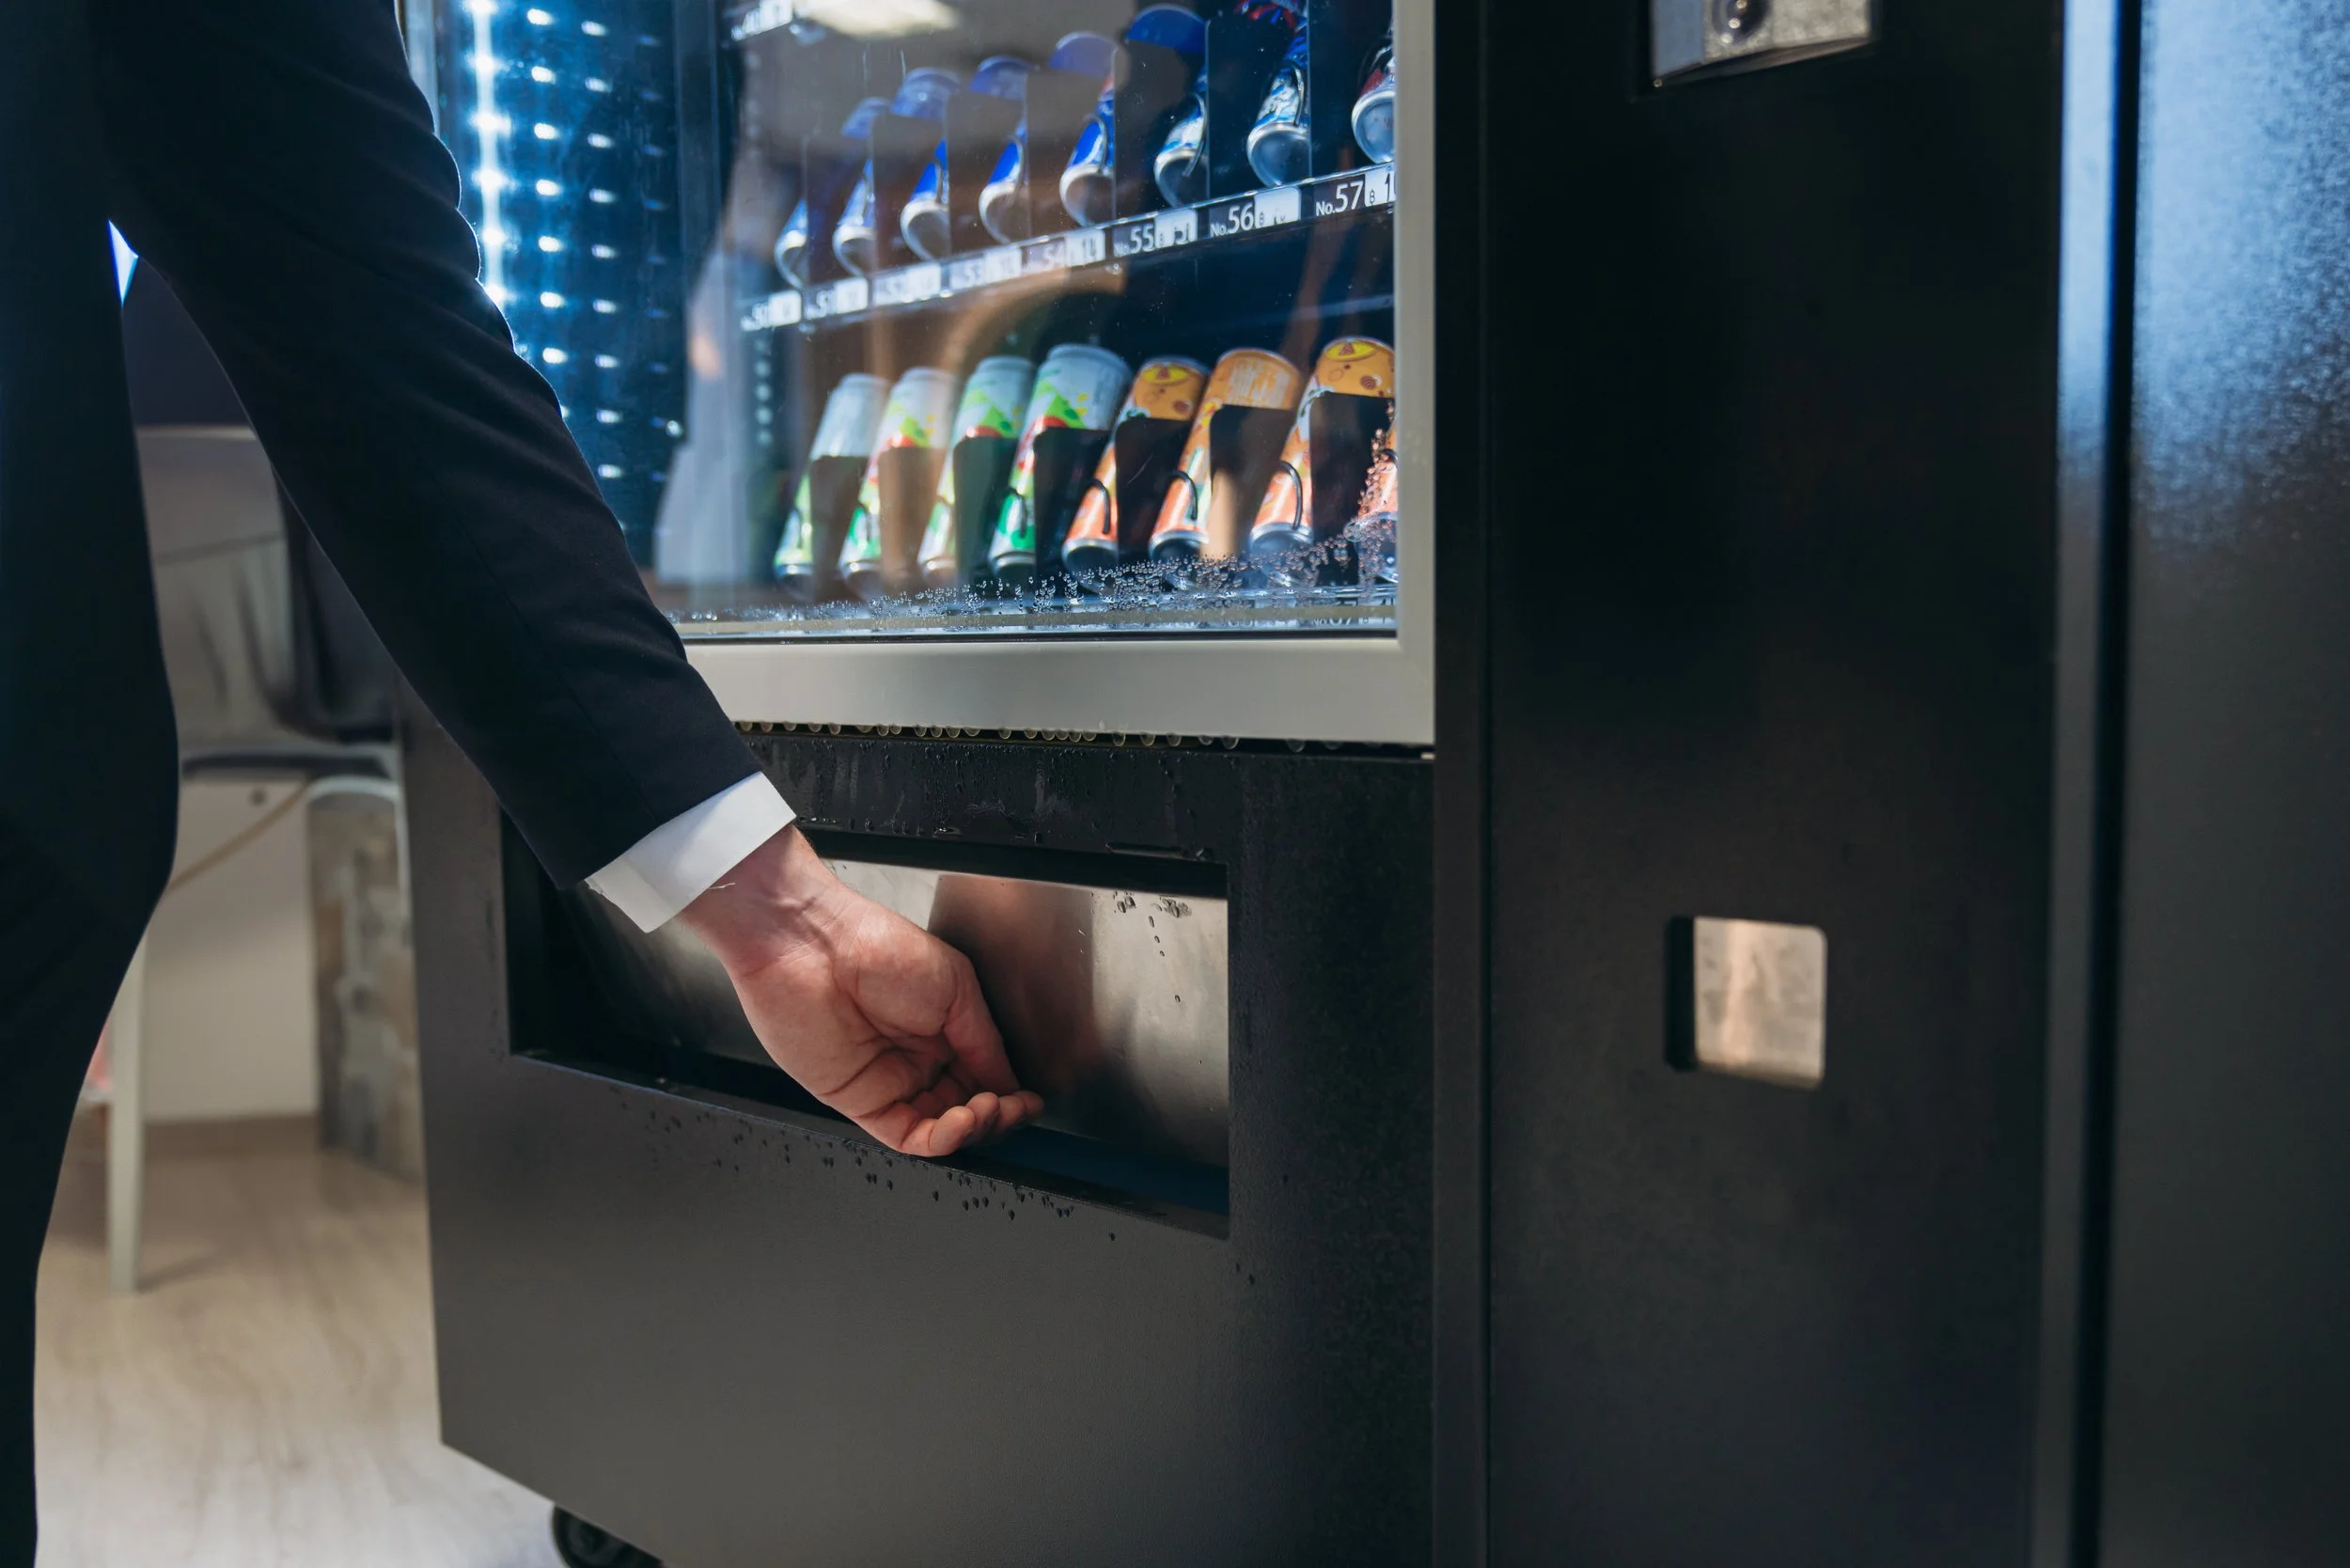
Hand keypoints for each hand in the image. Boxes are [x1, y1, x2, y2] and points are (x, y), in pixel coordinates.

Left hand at [679, 825, 1041, 1156]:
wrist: (815, 946)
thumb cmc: (876, 945)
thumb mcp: (956, 985)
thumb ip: (984, 1039)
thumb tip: (1008, 1079)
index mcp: (942, 1027)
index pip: (984, 1076)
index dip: (1009, 1093)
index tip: (1029, 1101)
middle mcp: (917, 1057)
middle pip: (966, 1106)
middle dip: (996, 1114)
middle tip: (1011, 1107)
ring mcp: (888, 1081)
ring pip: (940, 1127)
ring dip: (971, 1128)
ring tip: (986, 1109)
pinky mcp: (860, 1101)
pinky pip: (906, 1135)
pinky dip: (938, 1139)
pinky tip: (958, 1122)